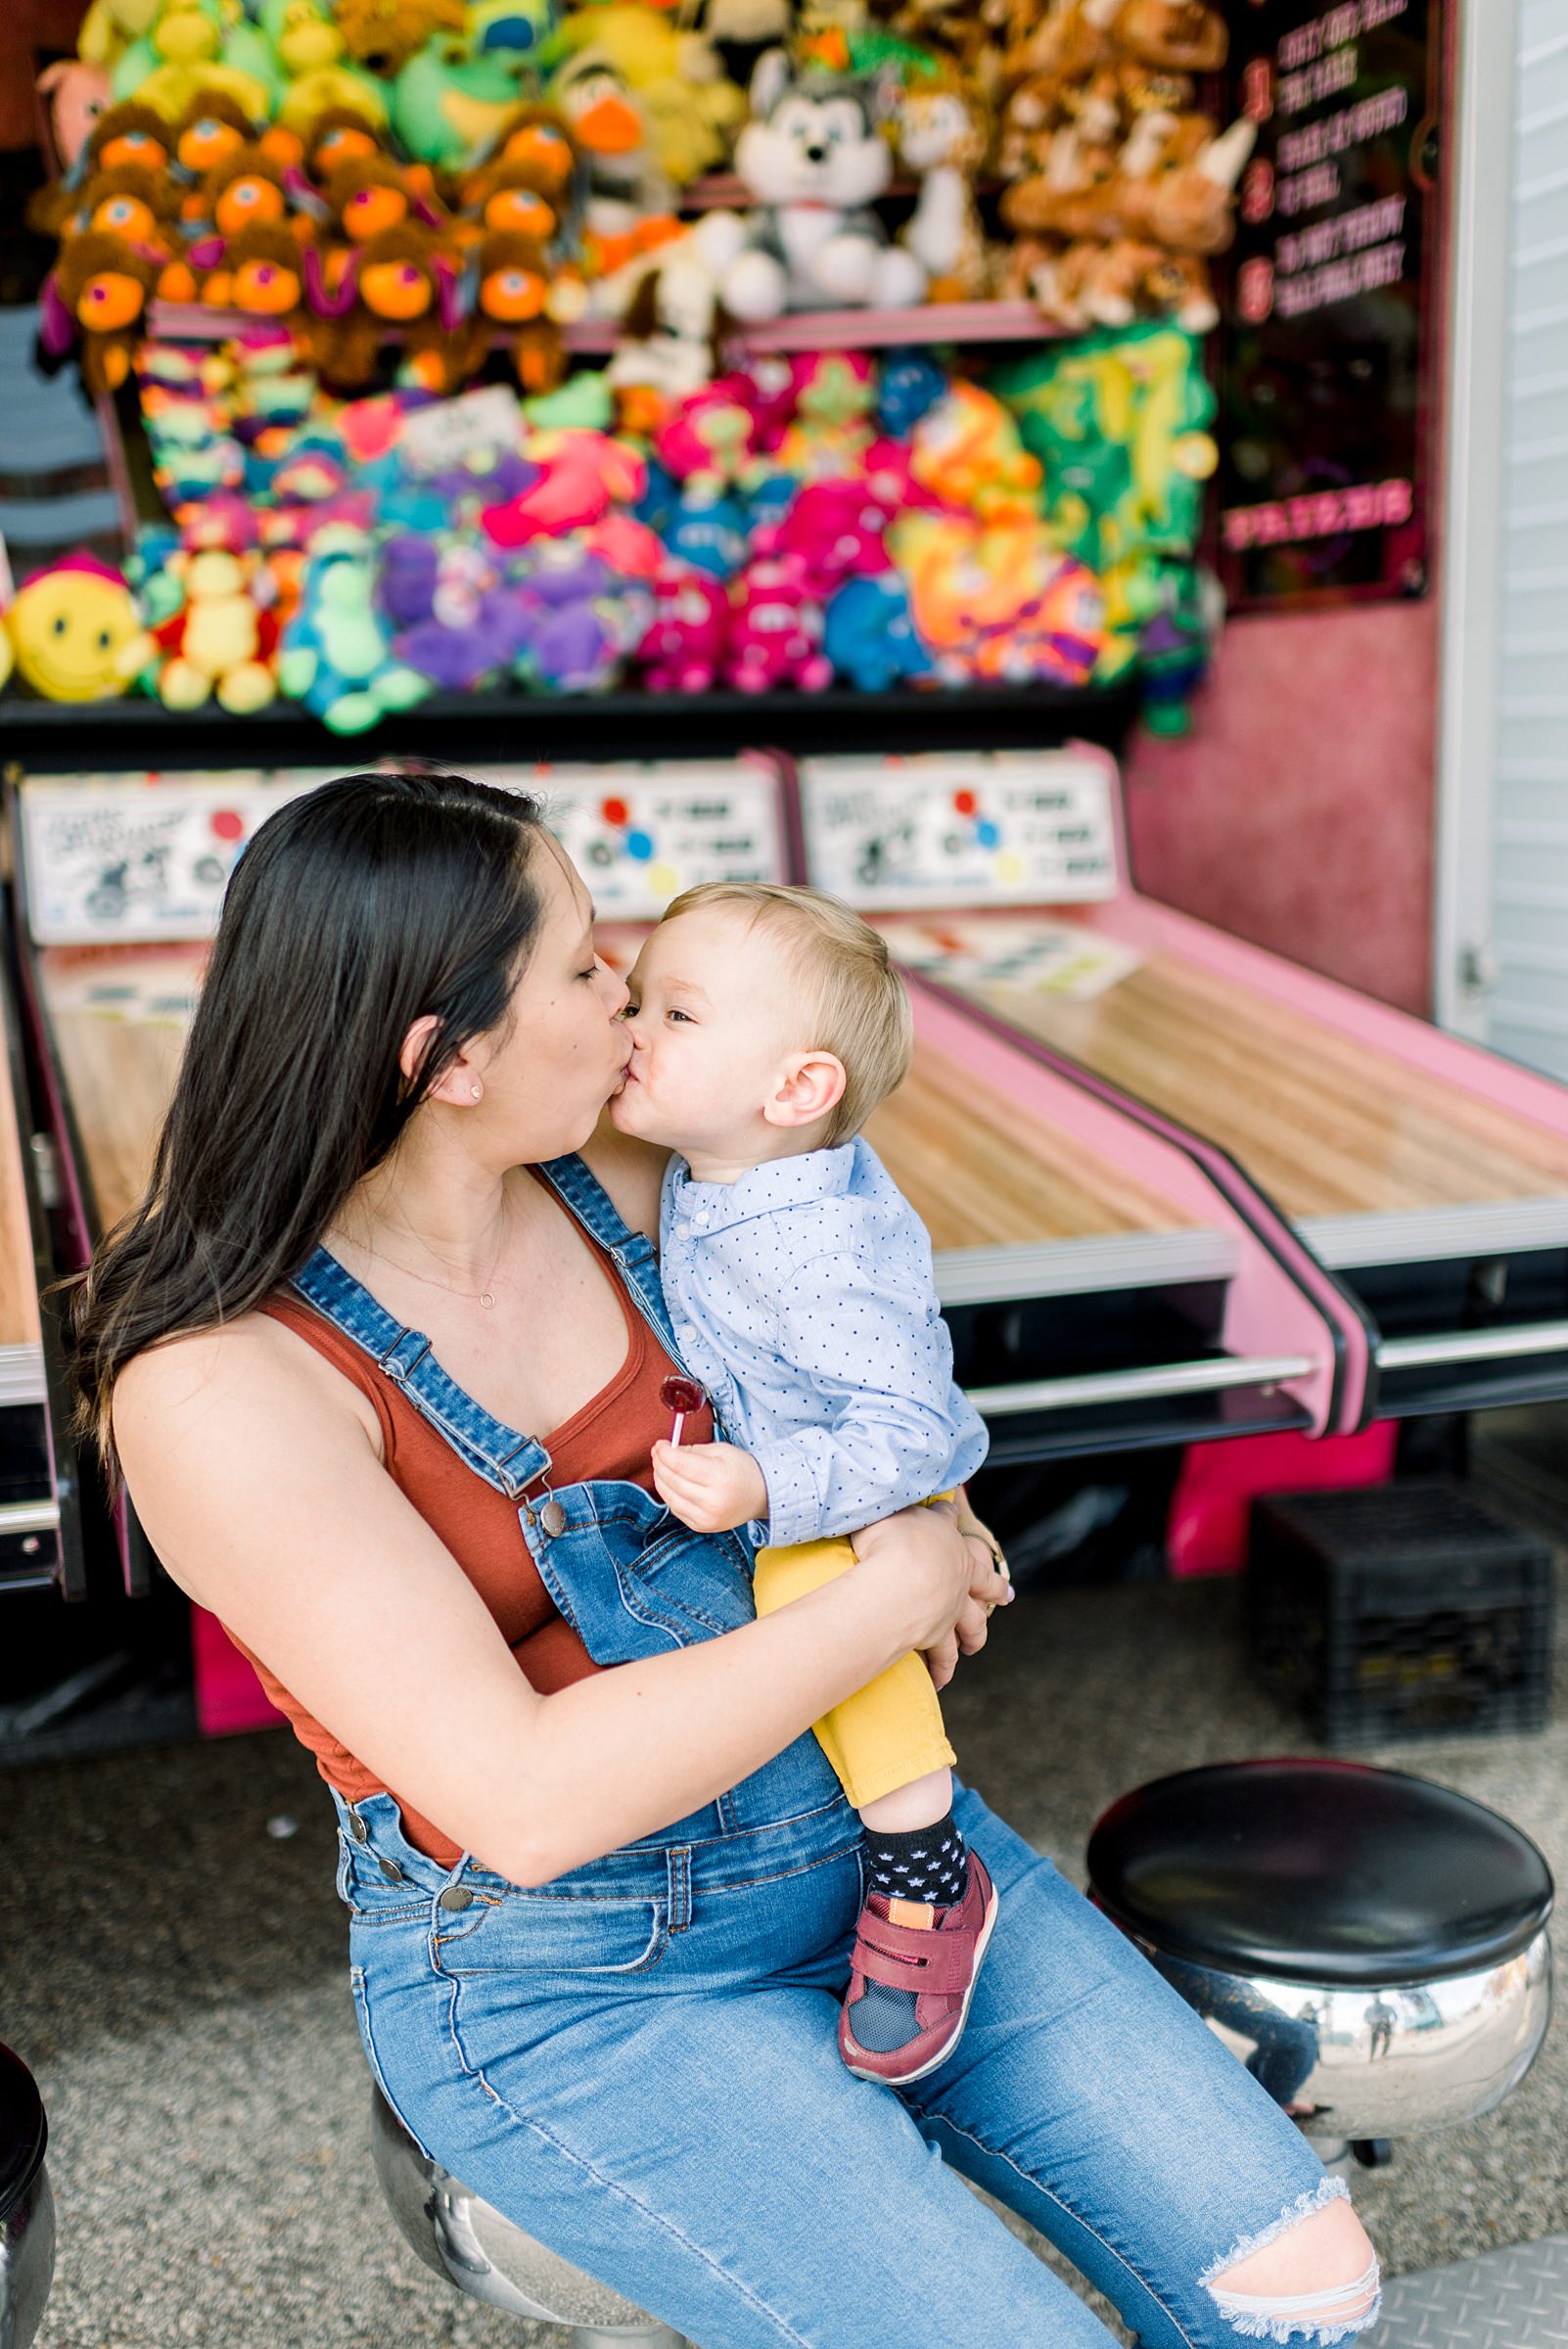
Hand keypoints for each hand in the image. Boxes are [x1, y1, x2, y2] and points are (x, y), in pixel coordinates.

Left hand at [651, 1439, 769, 1533]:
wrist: (761, 1496)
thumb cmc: (742, 1469)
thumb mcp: (721, 1450)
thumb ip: (692, 1450)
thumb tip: (666, 1451)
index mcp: (719, 1477)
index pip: (680, 1464)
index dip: (665, 1453)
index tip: (659, 1444)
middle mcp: (712, 1501)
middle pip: (672, 1481)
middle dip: (660, 1464)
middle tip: (656, 1453)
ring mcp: (706, 1517)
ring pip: (670, 1497)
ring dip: (660, 1480)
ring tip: (661, 1467)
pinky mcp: (702, 1526)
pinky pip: (676, 1509)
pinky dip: (670, 1495)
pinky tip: (671, 1484)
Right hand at [849, 1499, 1010, 1689]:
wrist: (899, 1581)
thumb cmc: (892, 1541)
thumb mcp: (888, 1511)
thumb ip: (888, 1505)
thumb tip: (883, 1494)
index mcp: (947, 1540)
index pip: (948, 1523)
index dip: (949, 1519)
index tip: (954, 1518)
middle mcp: (958, 1575)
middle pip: (985, 1583)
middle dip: (995, 1588)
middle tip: (1007, 1595)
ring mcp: (953, 1608)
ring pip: (973, 1625)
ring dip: (975, 1636)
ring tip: (974, 1645)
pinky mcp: (939, 1637)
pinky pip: (943, 1657)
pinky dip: (942, 1669)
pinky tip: (940, 1680)